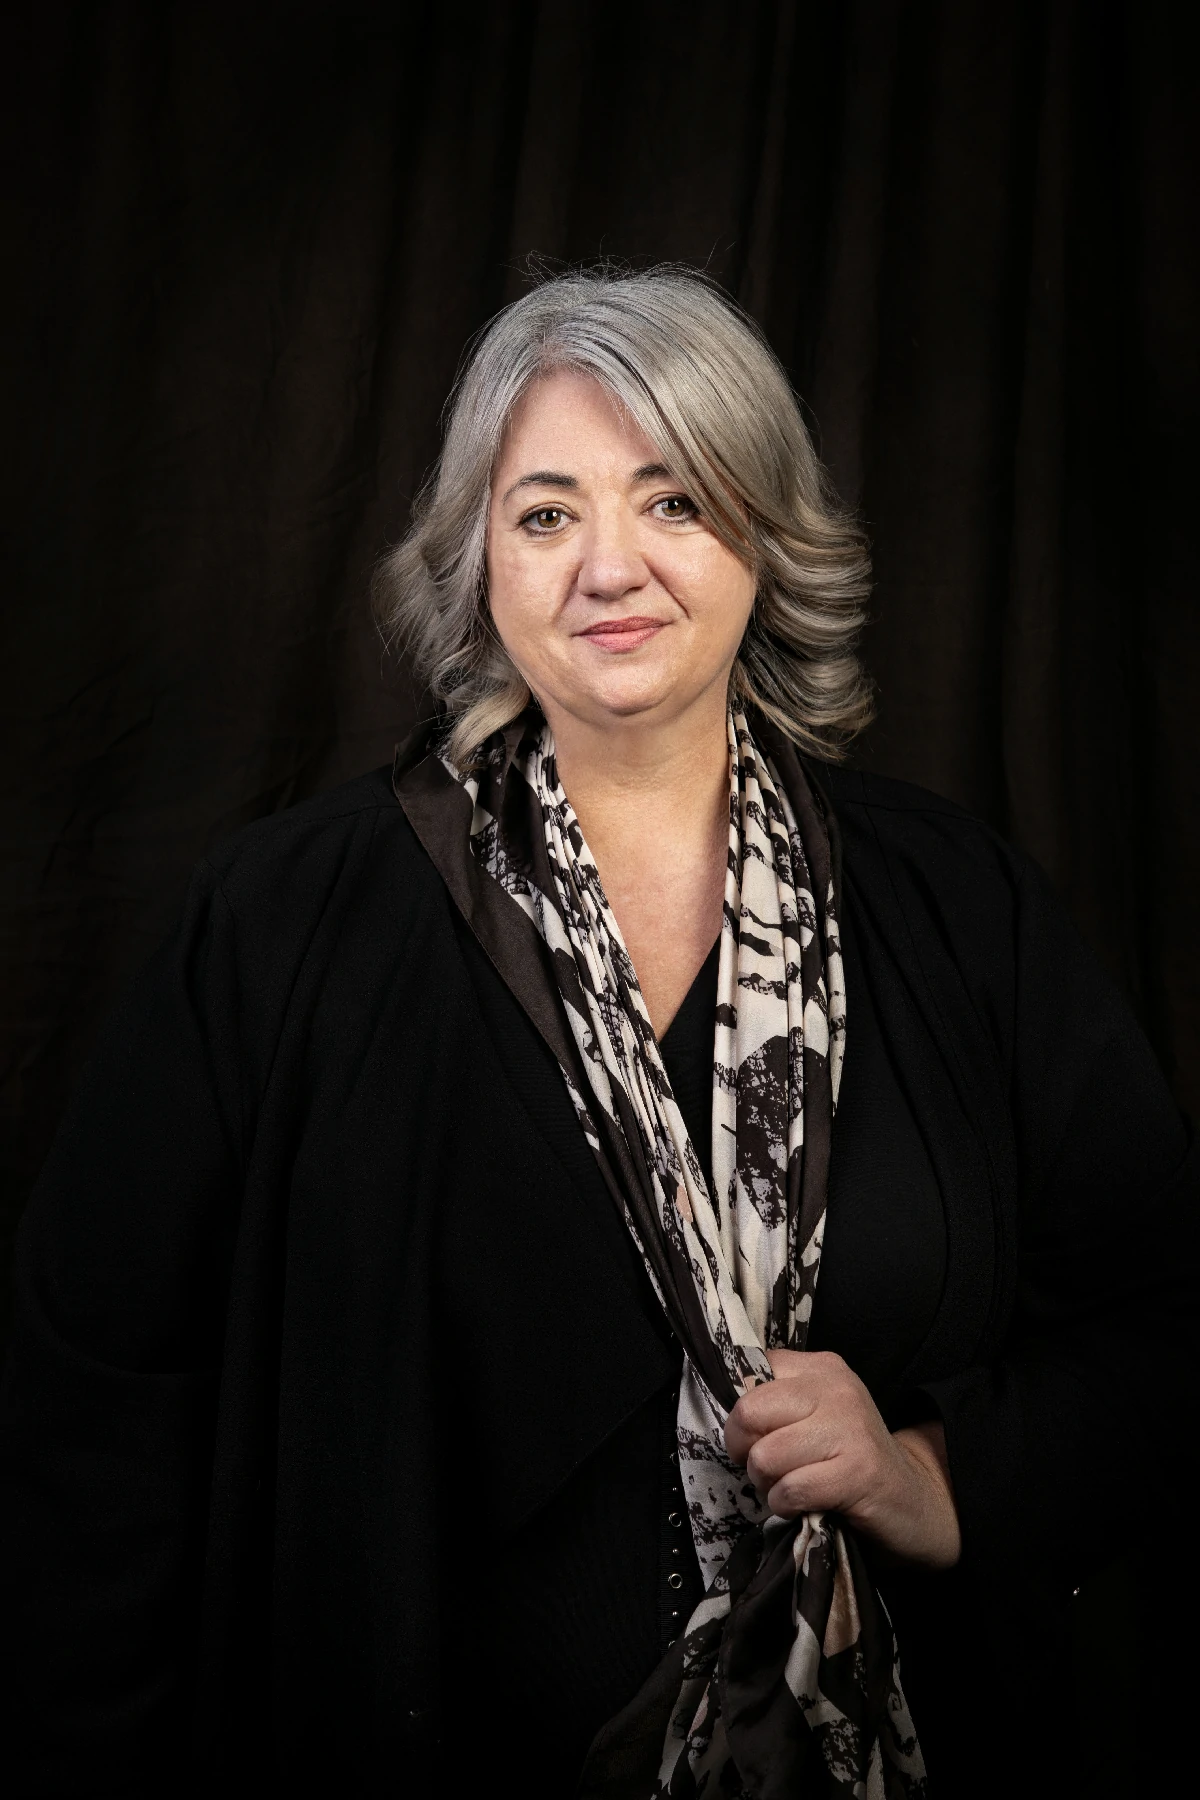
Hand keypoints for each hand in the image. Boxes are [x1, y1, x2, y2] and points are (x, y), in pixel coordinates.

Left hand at [723, 1349, 961, 1569]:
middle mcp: (836, 1389)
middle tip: (764, 1468)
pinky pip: (790, 1489)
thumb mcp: (816, 1414)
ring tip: (789, 1487)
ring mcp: (850, 1429)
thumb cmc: (850, 1458)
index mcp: (821, 1368)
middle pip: (749, 1412)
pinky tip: (804, 1505)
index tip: (754, 1436)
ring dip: (767, 1484)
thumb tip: (727, 1407)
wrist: (913, 1499)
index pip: (750, 1372)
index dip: (739, 1413)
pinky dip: (786, 1506)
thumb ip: (777, 1401)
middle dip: (744, 1450)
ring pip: (765, 1456)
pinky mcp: (858, 1473)